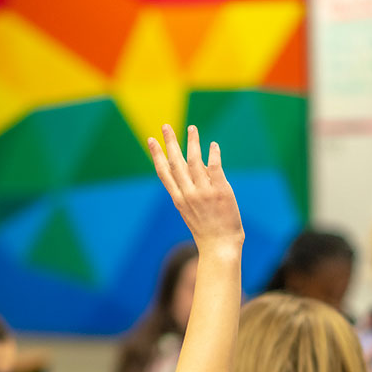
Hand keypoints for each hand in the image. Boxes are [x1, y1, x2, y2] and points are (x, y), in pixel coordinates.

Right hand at [148, 125, 243, 254]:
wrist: (220, 246)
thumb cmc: (207, 230)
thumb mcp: (191, 211)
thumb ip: (193, 188)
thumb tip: (199, 164)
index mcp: (178, 199)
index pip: (164, 172)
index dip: (157, 155)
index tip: (151, 140)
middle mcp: (188, 194)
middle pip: (176, 163)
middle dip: (170, 143)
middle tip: (165, 125)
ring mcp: (204, 192)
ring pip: (194, 161)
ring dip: (192, 142)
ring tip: (192, 128)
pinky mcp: (221, 191)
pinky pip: (215, 167)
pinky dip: (213, 154)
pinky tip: (212, 145)